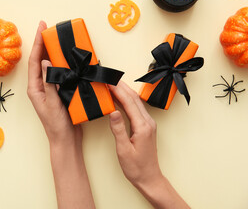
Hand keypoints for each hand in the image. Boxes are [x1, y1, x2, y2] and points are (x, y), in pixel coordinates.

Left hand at [27, 21, 81, 147]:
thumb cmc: (56, 125)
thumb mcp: (52, 104)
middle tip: (49, 28)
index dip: (37, 43)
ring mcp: (50, 88)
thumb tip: (46, 62)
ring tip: (58, 39)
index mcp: (34, 88)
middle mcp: (40, 86)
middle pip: (41, 60)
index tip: (41, 28)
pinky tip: (69, 58)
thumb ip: (49, 83)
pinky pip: (60, 73)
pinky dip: (63, 64)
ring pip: (50, 65)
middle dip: (44, 43)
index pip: (35, 61)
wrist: (65, 139)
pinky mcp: (59, 91)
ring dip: (53, 52)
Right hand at [109, 81, 189, 208]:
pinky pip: (136, 109)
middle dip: (121, 87)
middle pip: (133, 99)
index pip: (128, 103)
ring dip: (124, 92)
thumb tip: (113, 112)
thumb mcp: (124, 149)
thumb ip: (118, 129)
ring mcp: (148, 124)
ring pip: (136, 102)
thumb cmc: (136, 167)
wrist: (149, 178)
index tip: (108, 82)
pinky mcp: (146, 127)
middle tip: (109, 78)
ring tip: (113, 85)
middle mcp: (148, 123)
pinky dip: (127, 101)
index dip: (118, 91)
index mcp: (142, 127)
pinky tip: (120, 100)